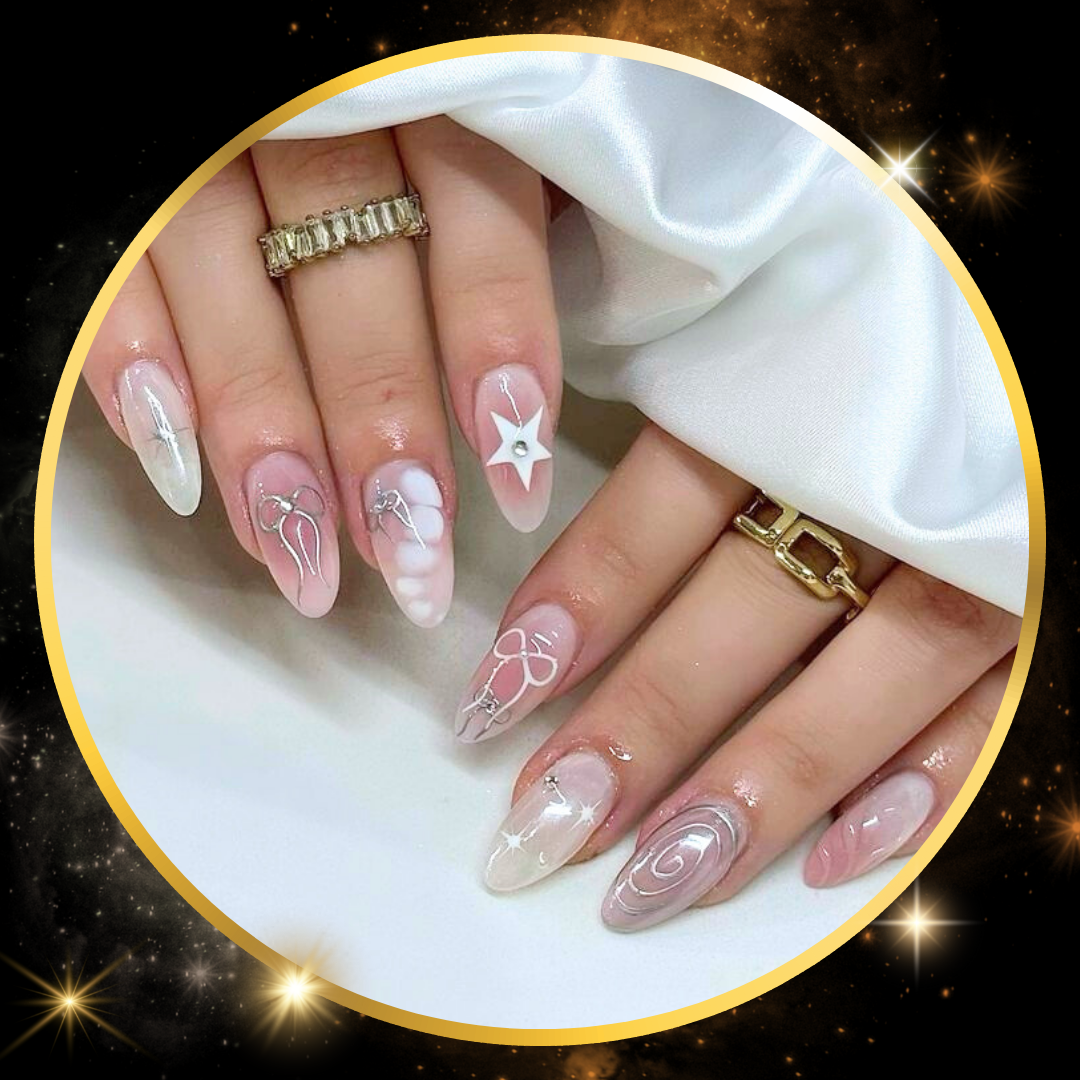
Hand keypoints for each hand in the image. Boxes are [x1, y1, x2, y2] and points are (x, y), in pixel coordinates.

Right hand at [81, 119, 560, 621]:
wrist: (275, 72)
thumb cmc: (390, 120)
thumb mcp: (470, 132)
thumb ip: (499, 219)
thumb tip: (536, 379)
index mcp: (424, 79)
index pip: (476, 210)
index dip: (498, 348)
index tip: (516, 489)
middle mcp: (309, 99)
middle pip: (350, 265)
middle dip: (380, 424)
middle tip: (409, 559)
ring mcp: (201, 135)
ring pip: (223, 273)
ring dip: (263, 428)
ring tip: (300, 560)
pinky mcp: (117, 175)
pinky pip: (110, 266)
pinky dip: (133, 363)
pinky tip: (175, 472)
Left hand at [457, 424, 1018, 929]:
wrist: (1039, 355)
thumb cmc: (869, 371)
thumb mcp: (769, 370)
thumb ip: (684, 436)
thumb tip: (548, 544)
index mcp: (802, 405)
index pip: (668, 505)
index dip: (579, 602)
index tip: (494, 700)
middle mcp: (883, 487)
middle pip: (747, 611)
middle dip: (643, 723)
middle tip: (544, 824)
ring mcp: (973, 558)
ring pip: (866, 680)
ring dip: (753, 788)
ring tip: (648, 884)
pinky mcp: (1041, 614)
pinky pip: (994, 711)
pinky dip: (921, 788)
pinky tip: (830, 863)